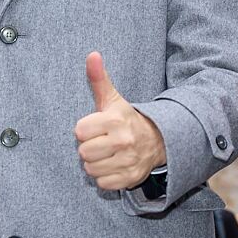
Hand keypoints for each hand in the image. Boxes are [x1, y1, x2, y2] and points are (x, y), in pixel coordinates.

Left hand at [74, 52, 165, 190]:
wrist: (157, 140)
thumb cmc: (126, 119)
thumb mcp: (112, 99)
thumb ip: (99, 78)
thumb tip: (92, 54)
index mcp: (115, 120)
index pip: (79, 131)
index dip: (85, 129)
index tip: (96, 127)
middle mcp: (122, 141)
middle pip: (83, 153)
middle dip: (90, 147)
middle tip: (102, 141)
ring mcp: (128, 161)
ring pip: (91, 169)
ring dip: (96, 164)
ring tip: (107, 153)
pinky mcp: (131, 178)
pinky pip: (103, 183)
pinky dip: (106, 177)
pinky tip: (114, 165)